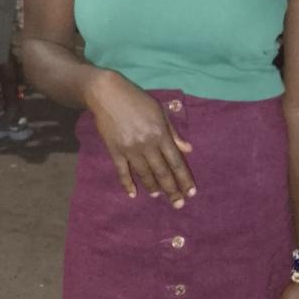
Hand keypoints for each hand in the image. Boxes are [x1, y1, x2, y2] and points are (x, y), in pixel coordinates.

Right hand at [87, 71, 195, 208]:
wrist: (108, 94)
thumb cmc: (137, 100)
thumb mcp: (160, 112)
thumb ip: (174, 133)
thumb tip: (188, 150)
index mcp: (160, 134)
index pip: (176, 162)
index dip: (184, 179)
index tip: (190, 192)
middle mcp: (147, 144)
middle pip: (162, 172)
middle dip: (172, 190)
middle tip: (178, 204)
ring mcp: (130, 149)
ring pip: (144, 174)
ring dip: (153, 187)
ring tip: (159, 196)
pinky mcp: (115, 150)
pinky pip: (123, 171)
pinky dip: (127, 183)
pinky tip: (133, 193)